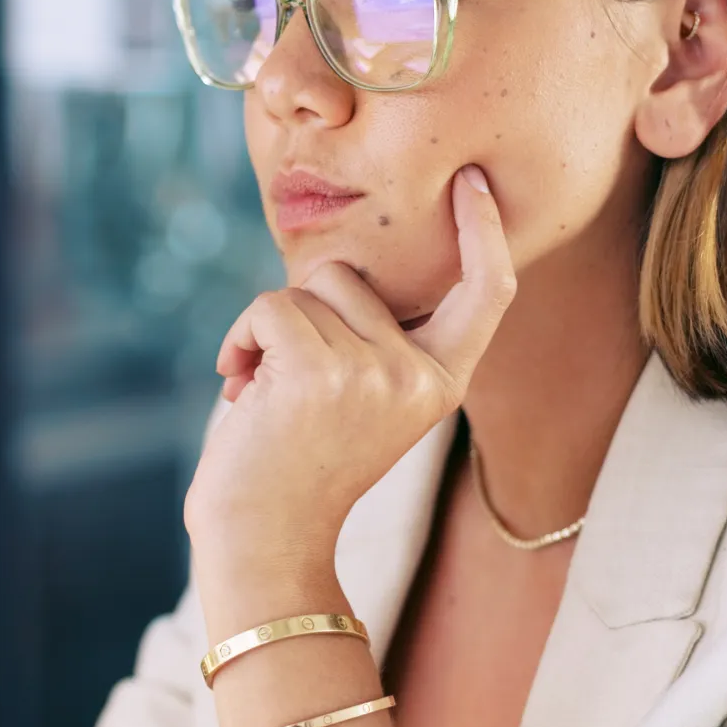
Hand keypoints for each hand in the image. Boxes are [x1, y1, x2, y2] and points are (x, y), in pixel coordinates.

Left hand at [184, 164, 515, 592]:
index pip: (486, 293)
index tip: (472, 181)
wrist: (266, 545)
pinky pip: (269, 307)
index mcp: (443, 382)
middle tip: (289, 380)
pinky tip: (240, 388)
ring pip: (306, 289)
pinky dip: (240, 340)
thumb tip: (338, 274)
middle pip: (354, 274)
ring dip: (268, 331)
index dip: (483, 232)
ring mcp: (373, 372)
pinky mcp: (318, 370)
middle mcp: (419, 374)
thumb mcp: (364, 402)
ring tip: (265, 393)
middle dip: (306, 310)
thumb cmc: (301, 470)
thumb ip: (374, 342)